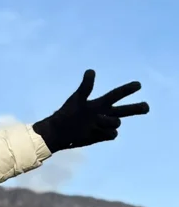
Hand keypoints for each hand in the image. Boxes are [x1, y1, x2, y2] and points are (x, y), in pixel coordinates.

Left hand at [32, 70, 148, 152]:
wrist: (58, 133)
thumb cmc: (66, 114)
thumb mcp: (77, 99)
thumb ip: (86, 86)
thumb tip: (91, 71)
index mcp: (100, 103)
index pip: (117, 94)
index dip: (127, 89)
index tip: (139, 85)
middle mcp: (104, 113)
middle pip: (125, 110)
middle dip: (136, 108)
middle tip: (147, 107)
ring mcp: (103, 125)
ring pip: (117, 123)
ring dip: (108, 122)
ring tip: (94, 122)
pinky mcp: (101, 136)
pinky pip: (112, 134)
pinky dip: (106, 133)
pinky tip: (95, 132)